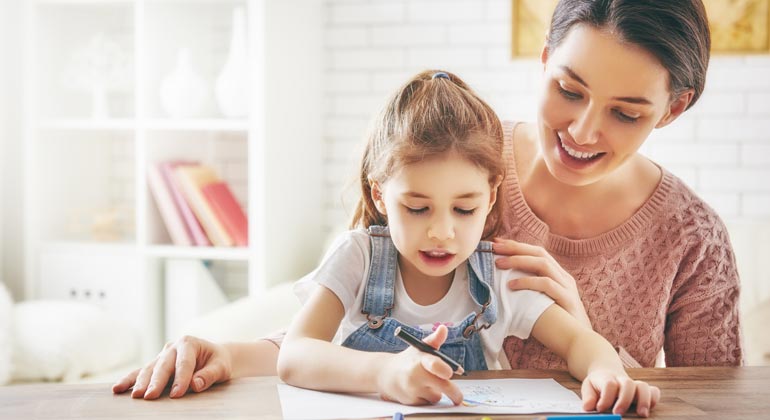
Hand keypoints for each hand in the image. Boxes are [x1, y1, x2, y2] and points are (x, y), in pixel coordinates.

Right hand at [112, 335, 231, 398]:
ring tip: (135, 396)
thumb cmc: (218, 362)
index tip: (177, 394)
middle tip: (150, 396)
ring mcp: (162, 356)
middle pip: (163, 365)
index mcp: (189, 343)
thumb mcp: (221, 367)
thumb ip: (209, 375)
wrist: (213, 358)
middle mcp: (172, 347)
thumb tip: (195, 384)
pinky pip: (140, 373)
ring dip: (140, 383)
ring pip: (149, 369)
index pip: (184, 363)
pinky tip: (117, 389)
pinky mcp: (155, 366)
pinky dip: (129, 381)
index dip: (181, 378)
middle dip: (156, 382)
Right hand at [376, 325, 463, 405]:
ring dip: (437, 392)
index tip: (451, 373)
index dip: (444, 369)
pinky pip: (428, 402)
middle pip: (443, 386)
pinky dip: (428, 398)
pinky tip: (419, 390)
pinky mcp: (411, 401)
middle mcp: (415, 375)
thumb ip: (434, 339)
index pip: (434, 364)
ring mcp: (412, 389)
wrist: (387, 374)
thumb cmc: (409, 360)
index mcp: (420, 360)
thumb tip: (443, 328)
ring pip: (436, 396)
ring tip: (426, 383)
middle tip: (459, 398)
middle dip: (454, 393)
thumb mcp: (419, 348)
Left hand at [493, 238, 590, 326]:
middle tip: (494, 247)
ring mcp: (567, 287)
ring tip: (499, 264)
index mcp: (558, 275)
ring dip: (518, 261)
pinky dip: (528, 282)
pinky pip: (547, 285)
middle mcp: (564, 277)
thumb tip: (503, 284)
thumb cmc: (557, 325)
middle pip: (539, 253)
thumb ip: (529, 292)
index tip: (497, 243)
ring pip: (543, 264)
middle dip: (516, 248)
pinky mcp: (568, 300)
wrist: (581, 344)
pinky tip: (512, 285)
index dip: (518, 246)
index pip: (537, 253)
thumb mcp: (541, 303)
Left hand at [581, 370, 659, 417]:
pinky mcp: (643, 391)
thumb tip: (589, 407)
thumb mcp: (588, 387)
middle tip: (617, 413)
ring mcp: (634, 385)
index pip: (609, 384)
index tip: (600, 409)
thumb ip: (588, 397)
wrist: (607, 372)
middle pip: (628, 384)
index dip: (606, 398)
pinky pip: (654, 391)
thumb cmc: (597, 385)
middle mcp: (622, 380)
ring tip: (641, 414)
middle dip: (624, 400)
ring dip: (644, 400)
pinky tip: (649, 409)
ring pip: (643, 386)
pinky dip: (654, 399)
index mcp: (607, 378)